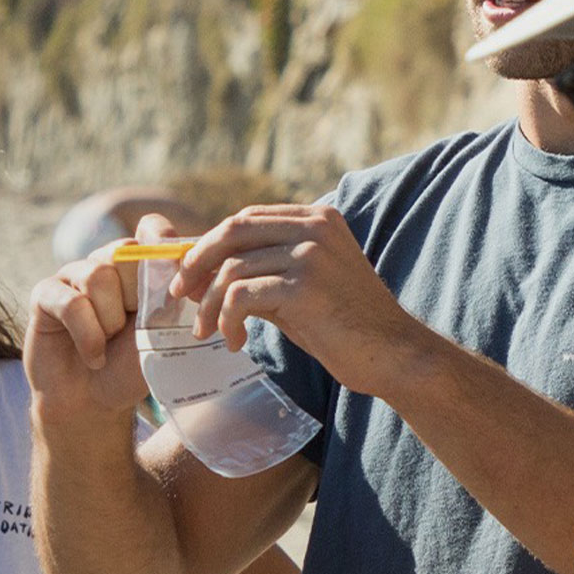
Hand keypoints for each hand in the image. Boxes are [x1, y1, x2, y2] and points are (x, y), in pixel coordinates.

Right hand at [26, 216, 177, 423]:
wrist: (93, 402)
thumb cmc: (130, 367)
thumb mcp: (163, 332)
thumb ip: (172, 295)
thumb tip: (187, 256)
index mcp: (138, 265)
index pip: (152, 228)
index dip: (164, 249)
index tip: (178, 291)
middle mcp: (104, 262)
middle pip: (126, 251)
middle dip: (137, 297)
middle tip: (133, 329)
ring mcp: (72, 275)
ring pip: (98, 275)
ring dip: (110, 321)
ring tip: (109, 344)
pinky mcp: (45, 294)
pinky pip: (71, 303)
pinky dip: (88, 336)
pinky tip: (93, 356)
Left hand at [171, 205, 431, 398]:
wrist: (392, 355)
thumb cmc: (342, 326)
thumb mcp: (294, 290)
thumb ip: (254, 275)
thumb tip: (192, 275)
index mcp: (316, 218)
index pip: (245, 218)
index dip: (208, 244)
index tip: (187, 275)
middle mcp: (314, 227)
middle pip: (232, 231)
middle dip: (197, 264)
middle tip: (181, 297)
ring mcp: (311, 253)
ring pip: (232, 269)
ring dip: (212, 305)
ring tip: (212, 332)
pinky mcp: (305, 285)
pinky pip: (242, 296)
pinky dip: (228, 320)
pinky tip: (234, 341)